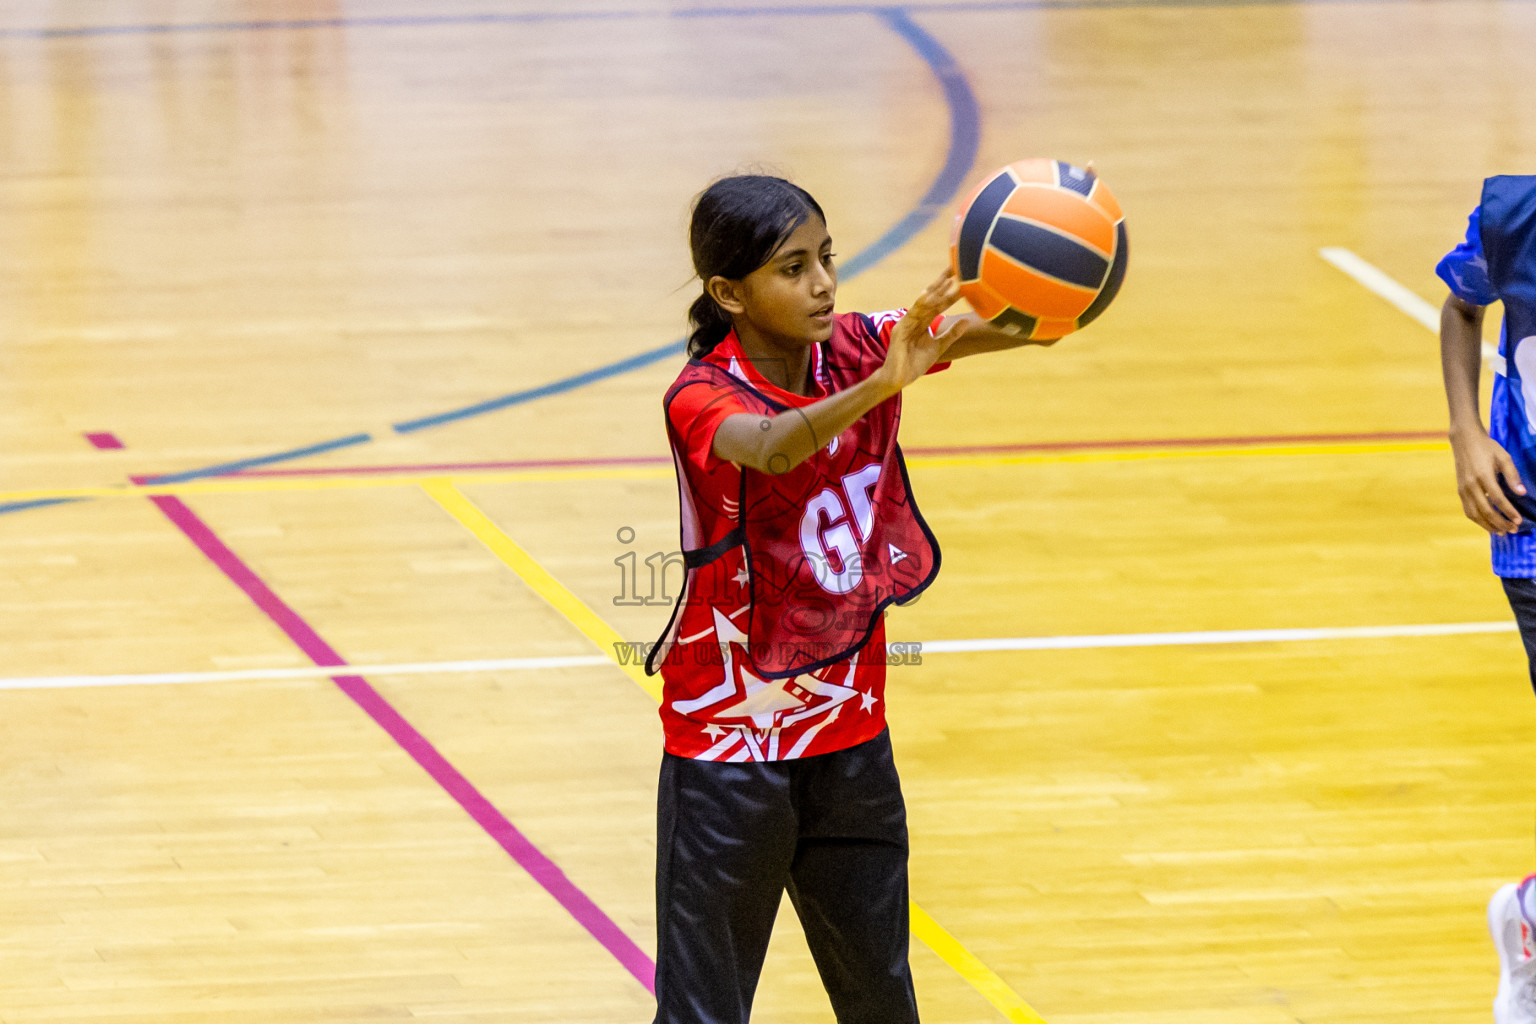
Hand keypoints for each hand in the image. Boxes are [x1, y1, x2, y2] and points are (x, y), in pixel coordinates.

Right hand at [877, 269, 969, 392]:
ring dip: (935, 291)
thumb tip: (966, 321)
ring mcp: (906, 322)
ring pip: (923, 303)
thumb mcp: (939, 346)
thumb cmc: (915, 363)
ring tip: (947, 279)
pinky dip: (919, 304)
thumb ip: (951, 334)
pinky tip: (927, 294)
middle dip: (942, 284)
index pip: (938, 304)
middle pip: (931, 298)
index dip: (949, 292)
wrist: (899, 378)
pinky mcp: (900, 329)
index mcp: (923, 322)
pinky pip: (911, 315)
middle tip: (955, 268)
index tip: (961, 280)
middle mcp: (915, 319)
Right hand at [1450, 427, 1525, 533]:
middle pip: (1486, 510)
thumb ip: (1512, 475)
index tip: (1519, 520)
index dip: (1509, 511)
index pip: (1498, 499)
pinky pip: (1468, 510)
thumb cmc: (1487, 447)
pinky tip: (1488, 524)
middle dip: (1501, 523)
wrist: (1464, 440)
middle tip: (1513, 529)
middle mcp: (1471, 485)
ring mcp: (1463, 489)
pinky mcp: (1460, 491)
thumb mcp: (1504, 457)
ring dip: (1488, 525)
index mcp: (1483, 476)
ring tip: (1501, 532)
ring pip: (1475, 514)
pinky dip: (1478, 520)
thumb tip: (1522, 493)